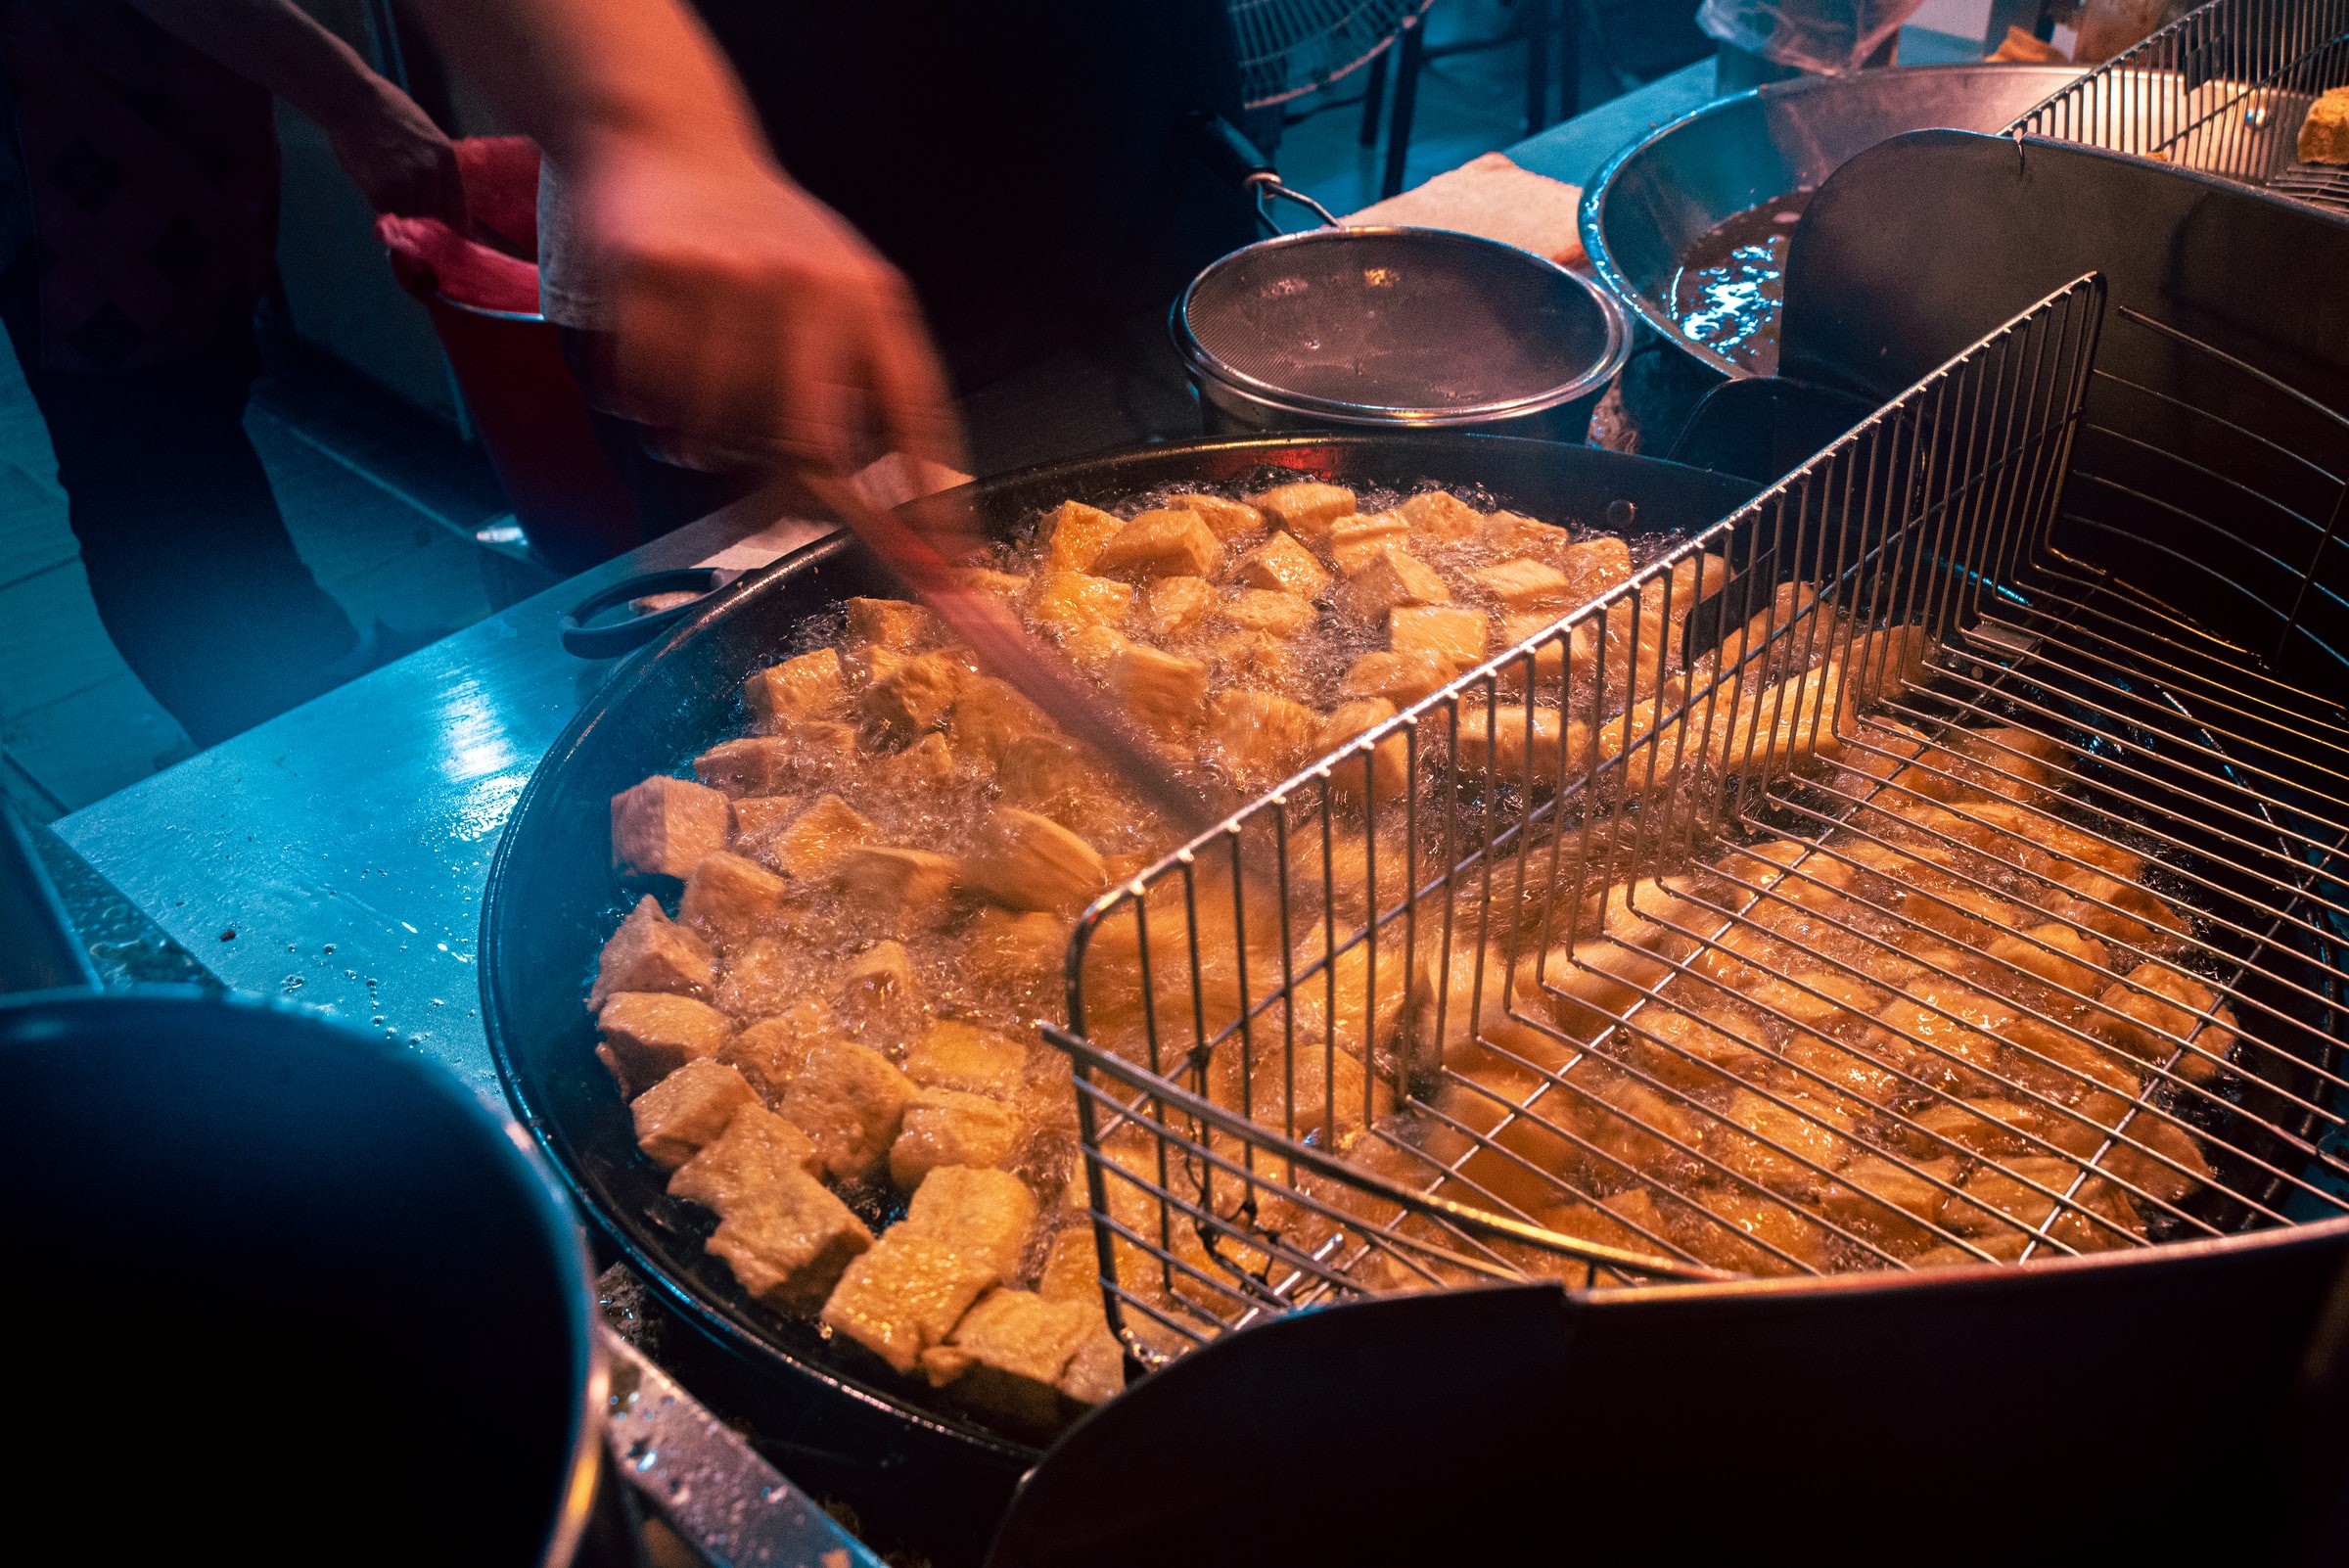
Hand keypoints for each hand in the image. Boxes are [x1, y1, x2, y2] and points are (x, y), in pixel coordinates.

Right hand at [324, 78, 463, 221]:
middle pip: (431, 211)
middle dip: (419, 205)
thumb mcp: (426, 133)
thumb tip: (444, 194)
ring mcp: (406, 181)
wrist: (353, 100)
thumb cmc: (387, 110)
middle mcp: (430, 171)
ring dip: (398, 203)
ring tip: (385, 179)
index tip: (454, 229)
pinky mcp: (381, 189)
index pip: (456, 202)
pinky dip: (379, 200)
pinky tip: (373, 180)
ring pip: (408, 212)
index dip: (454, 219)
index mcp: (444, 156)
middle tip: (402, 188)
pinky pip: (386, 208)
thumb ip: (437, 163)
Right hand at [566, 134, 964, 478]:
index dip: (934, 505)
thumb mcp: (838, 292)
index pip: (917, 417)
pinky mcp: (650, 275)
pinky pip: (645, 398)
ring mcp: (727, 280)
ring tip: (695, 393)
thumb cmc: (759, 236)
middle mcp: (810, 287)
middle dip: (785, 490)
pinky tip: (652, 362)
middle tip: (761, 493)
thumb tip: (897, 514)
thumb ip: (864, 388)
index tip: (947, 574)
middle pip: (808, 446)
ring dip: (697, 443)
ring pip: (712, 433)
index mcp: (870, 298)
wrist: (668, 136)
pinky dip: (642, 407)